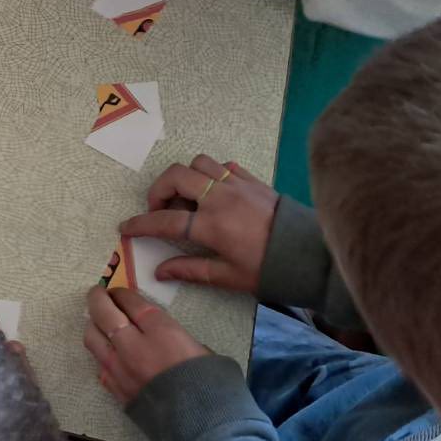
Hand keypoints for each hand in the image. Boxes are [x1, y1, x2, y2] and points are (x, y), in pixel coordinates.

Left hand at [85, 286, 209, 406]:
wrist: (204, 430)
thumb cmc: (214, 388)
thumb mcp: (203, 351)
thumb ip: (176, 337)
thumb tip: (162, 333)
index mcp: (161, 332)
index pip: (130, 302)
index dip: (121, 293)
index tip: (118, 290)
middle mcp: (134, 347)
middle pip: (103, 313)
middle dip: (97, 299)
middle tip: (97, 294)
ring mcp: (120, 370)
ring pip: (92, 338)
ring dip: (93, 325)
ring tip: (97, 321)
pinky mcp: (115, 390)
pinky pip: (99, 364)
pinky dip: (100, 353)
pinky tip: (107, 352)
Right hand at [120, 156, 276, 293]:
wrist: (314, 256)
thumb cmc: (271, 270)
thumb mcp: (229, 277)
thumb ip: (191, 271)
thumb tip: (160, 271)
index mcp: (212, 225)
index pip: (164, 221)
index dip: (140, 224)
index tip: (126, 228)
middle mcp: (220, 198)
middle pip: (176, 176)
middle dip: (158, 190)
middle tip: (160, 210)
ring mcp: (238, 185)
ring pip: (200, 163)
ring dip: (186, 177)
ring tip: (188, 198)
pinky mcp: (254, 180)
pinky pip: (225, 166)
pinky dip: (213, 174)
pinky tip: (216, 192)